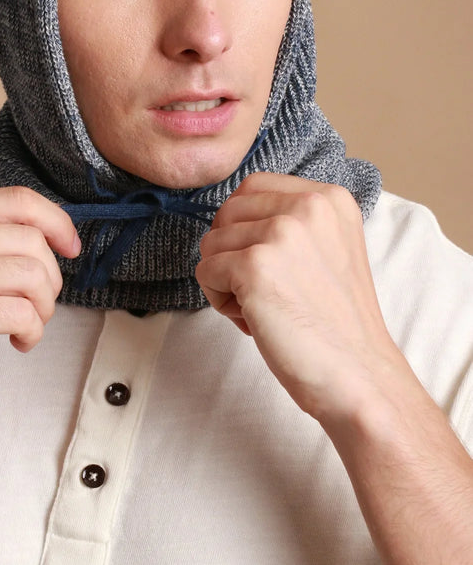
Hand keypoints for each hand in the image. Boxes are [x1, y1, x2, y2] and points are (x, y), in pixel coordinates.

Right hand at [0, 186, 79, 429]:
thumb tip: (59, 228)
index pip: (16, 199)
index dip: (56, 221)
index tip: (71, 247)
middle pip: (30, 240)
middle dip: (50, 278)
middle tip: (35, 305)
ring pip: (32, 275)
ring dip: (43, 307)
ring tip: (27, 323)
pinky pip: (22, 313)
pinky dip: (32, 331)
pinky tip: (18, 341)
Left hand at [196, 173, 402, 423]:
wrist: (359, 377)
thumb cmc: (336, 325)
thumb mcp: (328, 249)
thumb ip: (291, 222)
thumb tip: (231, 215)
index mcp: (330, 198)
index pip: (253, 187)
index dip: (245, 226)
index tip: (268, 264)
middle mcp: (309, 206)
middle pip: (227, 212)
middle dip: (233, 253)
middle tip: (266, 292)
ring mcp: (282, 232)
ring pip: (212, 243)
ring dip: (226, 280)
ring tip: (265, 308)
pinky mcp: (255, 265)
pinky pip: (205, 271)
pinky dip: (220, 300)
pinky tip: (255, 320)